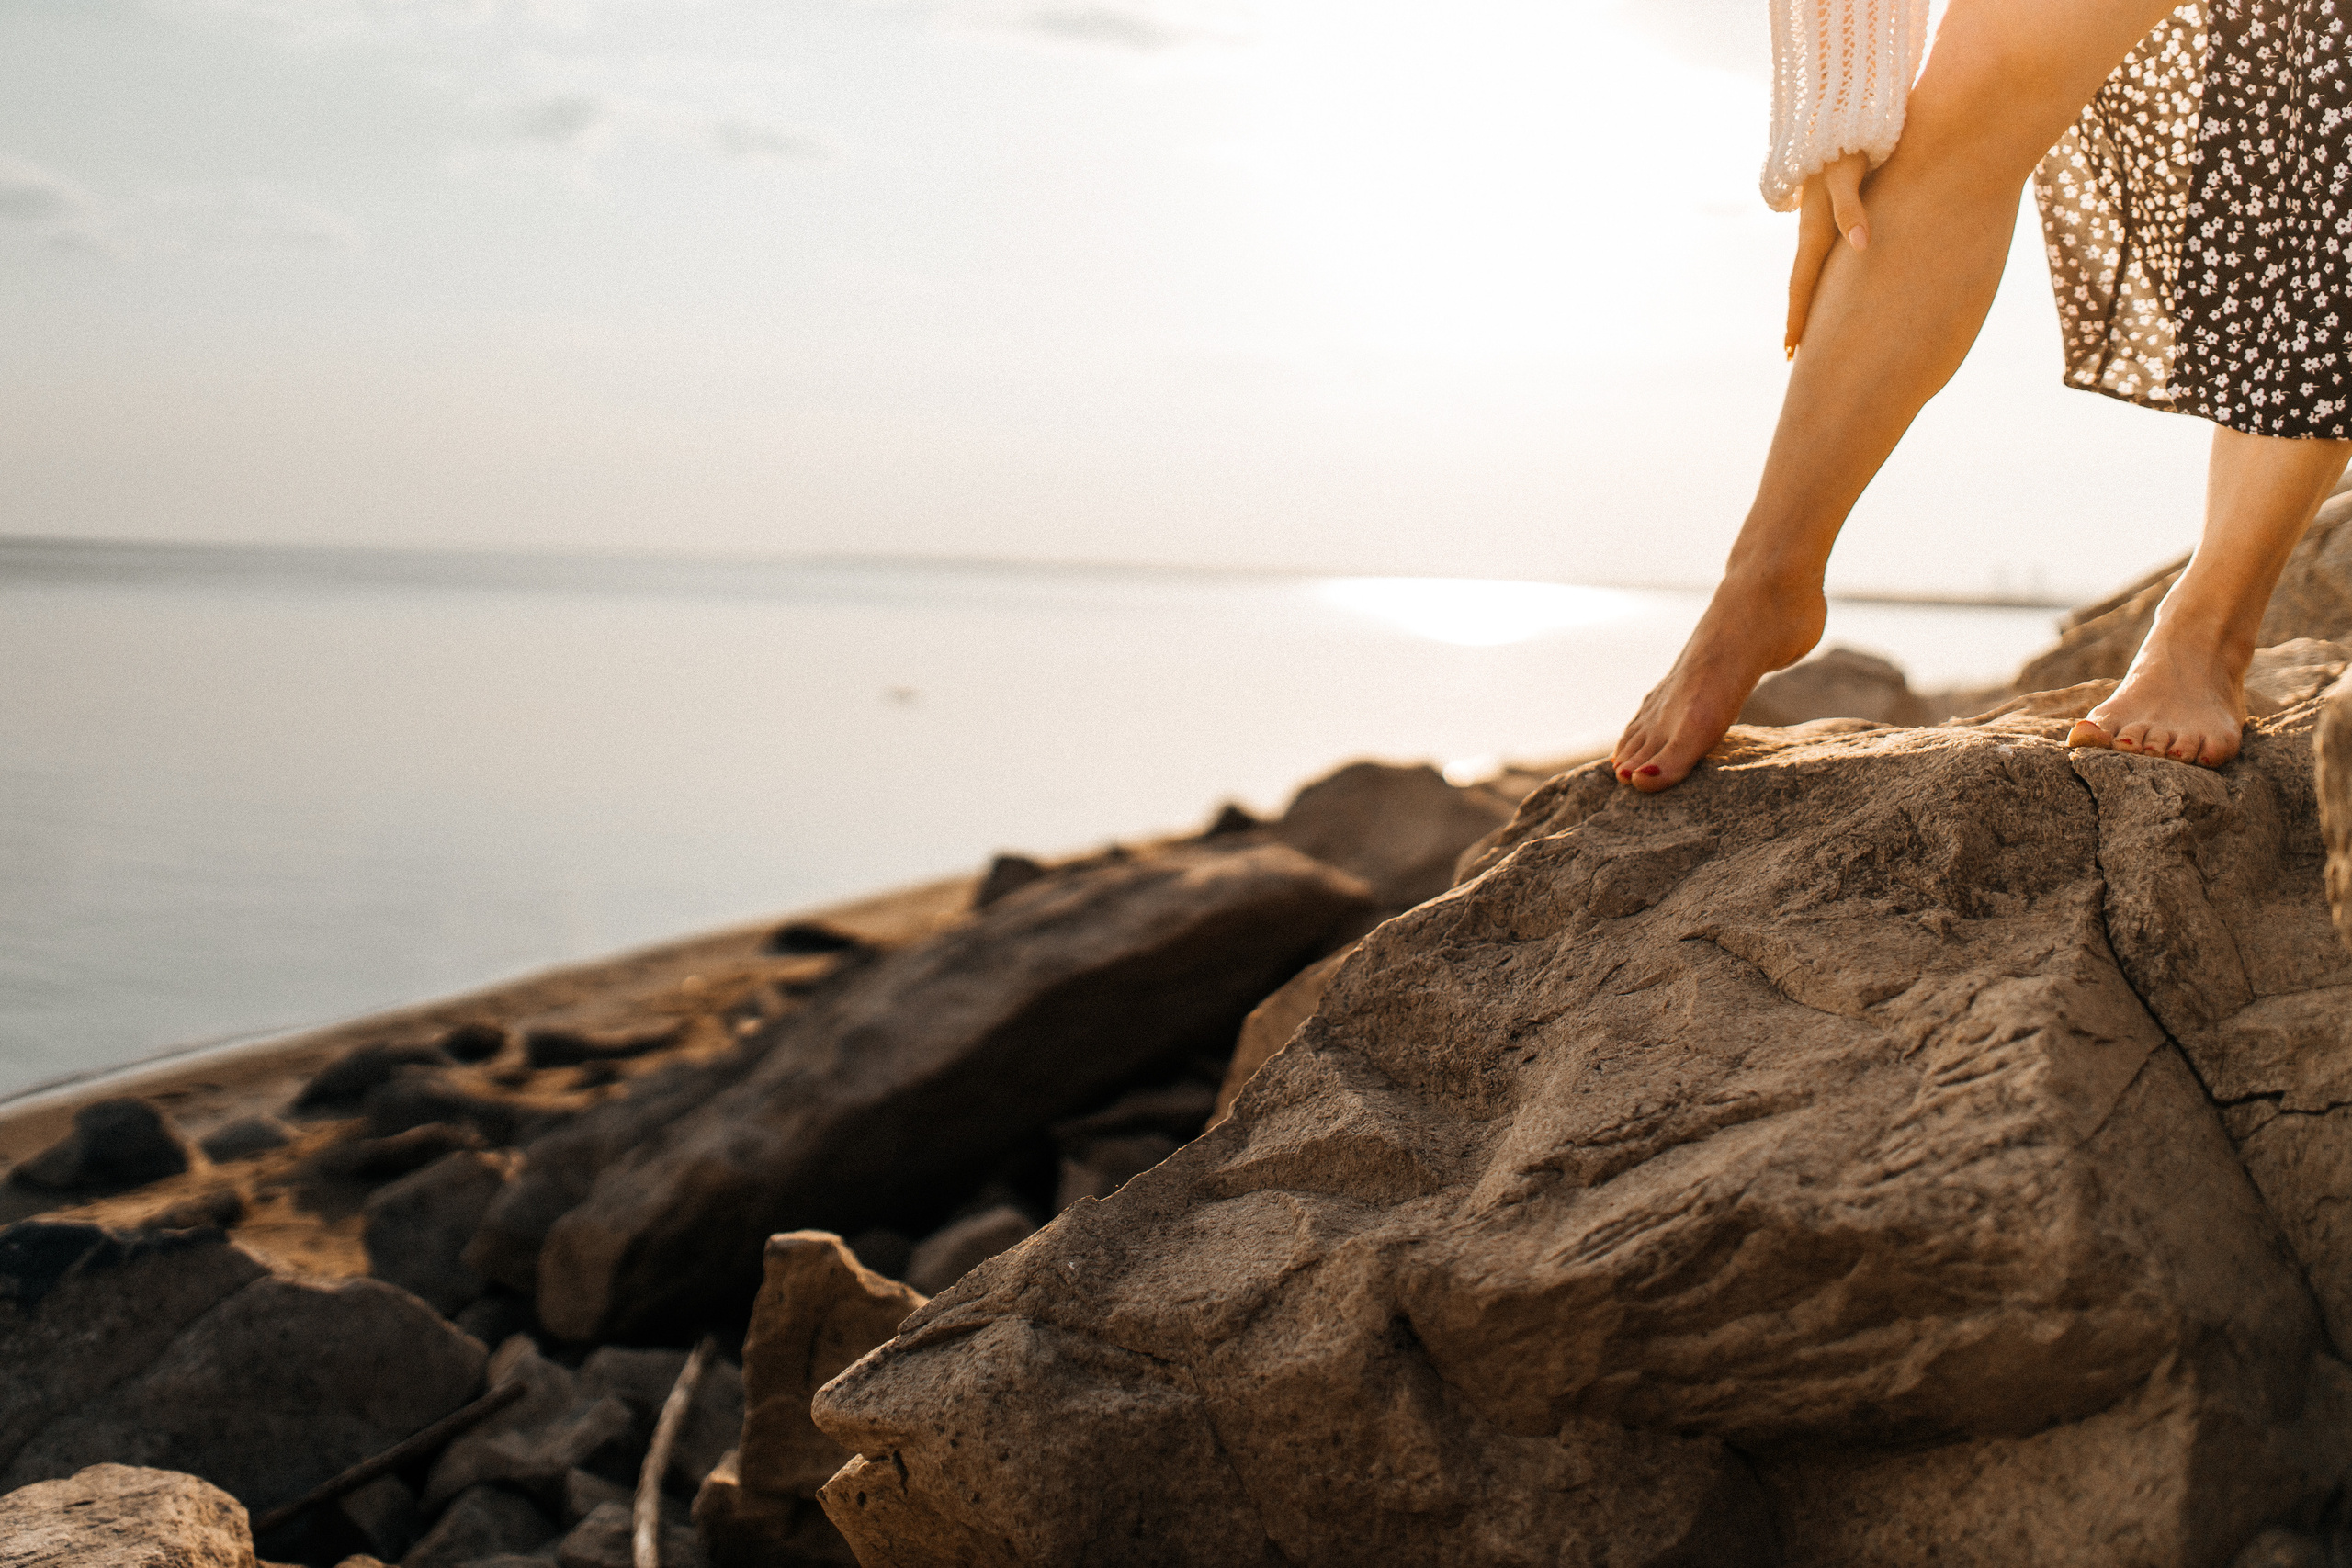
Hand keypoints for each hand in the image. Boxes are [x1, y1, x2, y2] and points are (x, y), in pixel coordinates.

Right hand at [1785, 151, 1870, 358]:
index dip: (1798, 319)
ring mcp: (1818, 216)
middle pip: (1803, 282)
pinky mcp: (1829, 204)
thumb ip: (1852, 209)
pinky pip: (1823, 249)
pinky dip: (1821, 272)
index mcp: (1813, 227)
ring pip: (1811, 266)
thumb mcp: (1848, 172)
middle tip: (1794, 353)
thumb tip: (1862, 247)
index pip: (1802, 285)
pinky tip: (1829, 276)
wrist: (1836, 103)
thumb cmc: (1846, 137)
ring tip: (1809, 323)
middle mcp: (1812, 226)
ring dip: (1808, 297)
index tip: (1791, 352)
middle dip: (1799, 317)